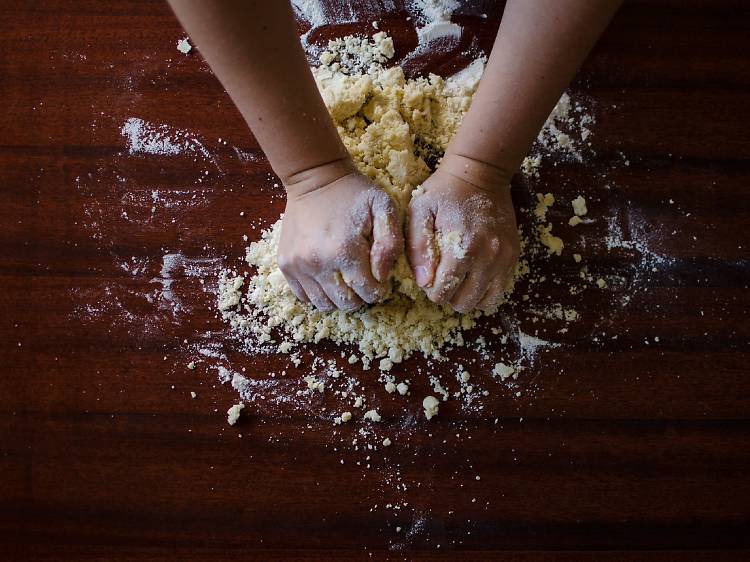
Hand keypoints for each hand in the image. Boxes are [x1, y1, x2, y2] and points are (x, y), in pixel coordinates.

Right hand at [278, 168, 402, 311]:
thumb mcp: (384, 208)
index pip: (369, 292)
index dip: (379, 290)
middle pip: (346, 303)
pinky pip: (303, 296)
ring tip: (346, 281)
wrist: (315, 178)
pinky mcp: (286, 264)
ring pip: (323, 304)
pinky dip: (318, 294)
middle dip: (360, 297)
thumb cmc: (354, 193)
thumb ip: (390, 243)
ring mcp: (298, 265)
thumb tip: (382, 276)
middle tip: (363, 280)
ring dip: (339, 299)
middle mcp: (318, 262)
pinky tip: (328, 279)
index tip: (380, 279)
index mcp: (345, 251)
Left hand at [406, 155, 519, 312]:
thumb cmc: (444, 191)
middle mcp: (488, 257)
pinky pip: (500, 290)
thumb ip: (418, 248)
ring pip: (485, 302)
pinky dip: (485, 291)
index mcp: (463, 247)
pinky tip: (473, 277)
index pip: (443, 292)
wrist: (481, 173)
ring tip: (459, 280)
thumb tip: (424, 282)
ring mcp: (504, 258)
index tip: (428, 275)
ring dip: (468, 297)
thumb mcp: (420, 211)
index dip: (430, 289)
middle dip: (448, 295)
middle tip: (442, 277)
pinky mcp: (513, 257)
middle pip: (464, 302)